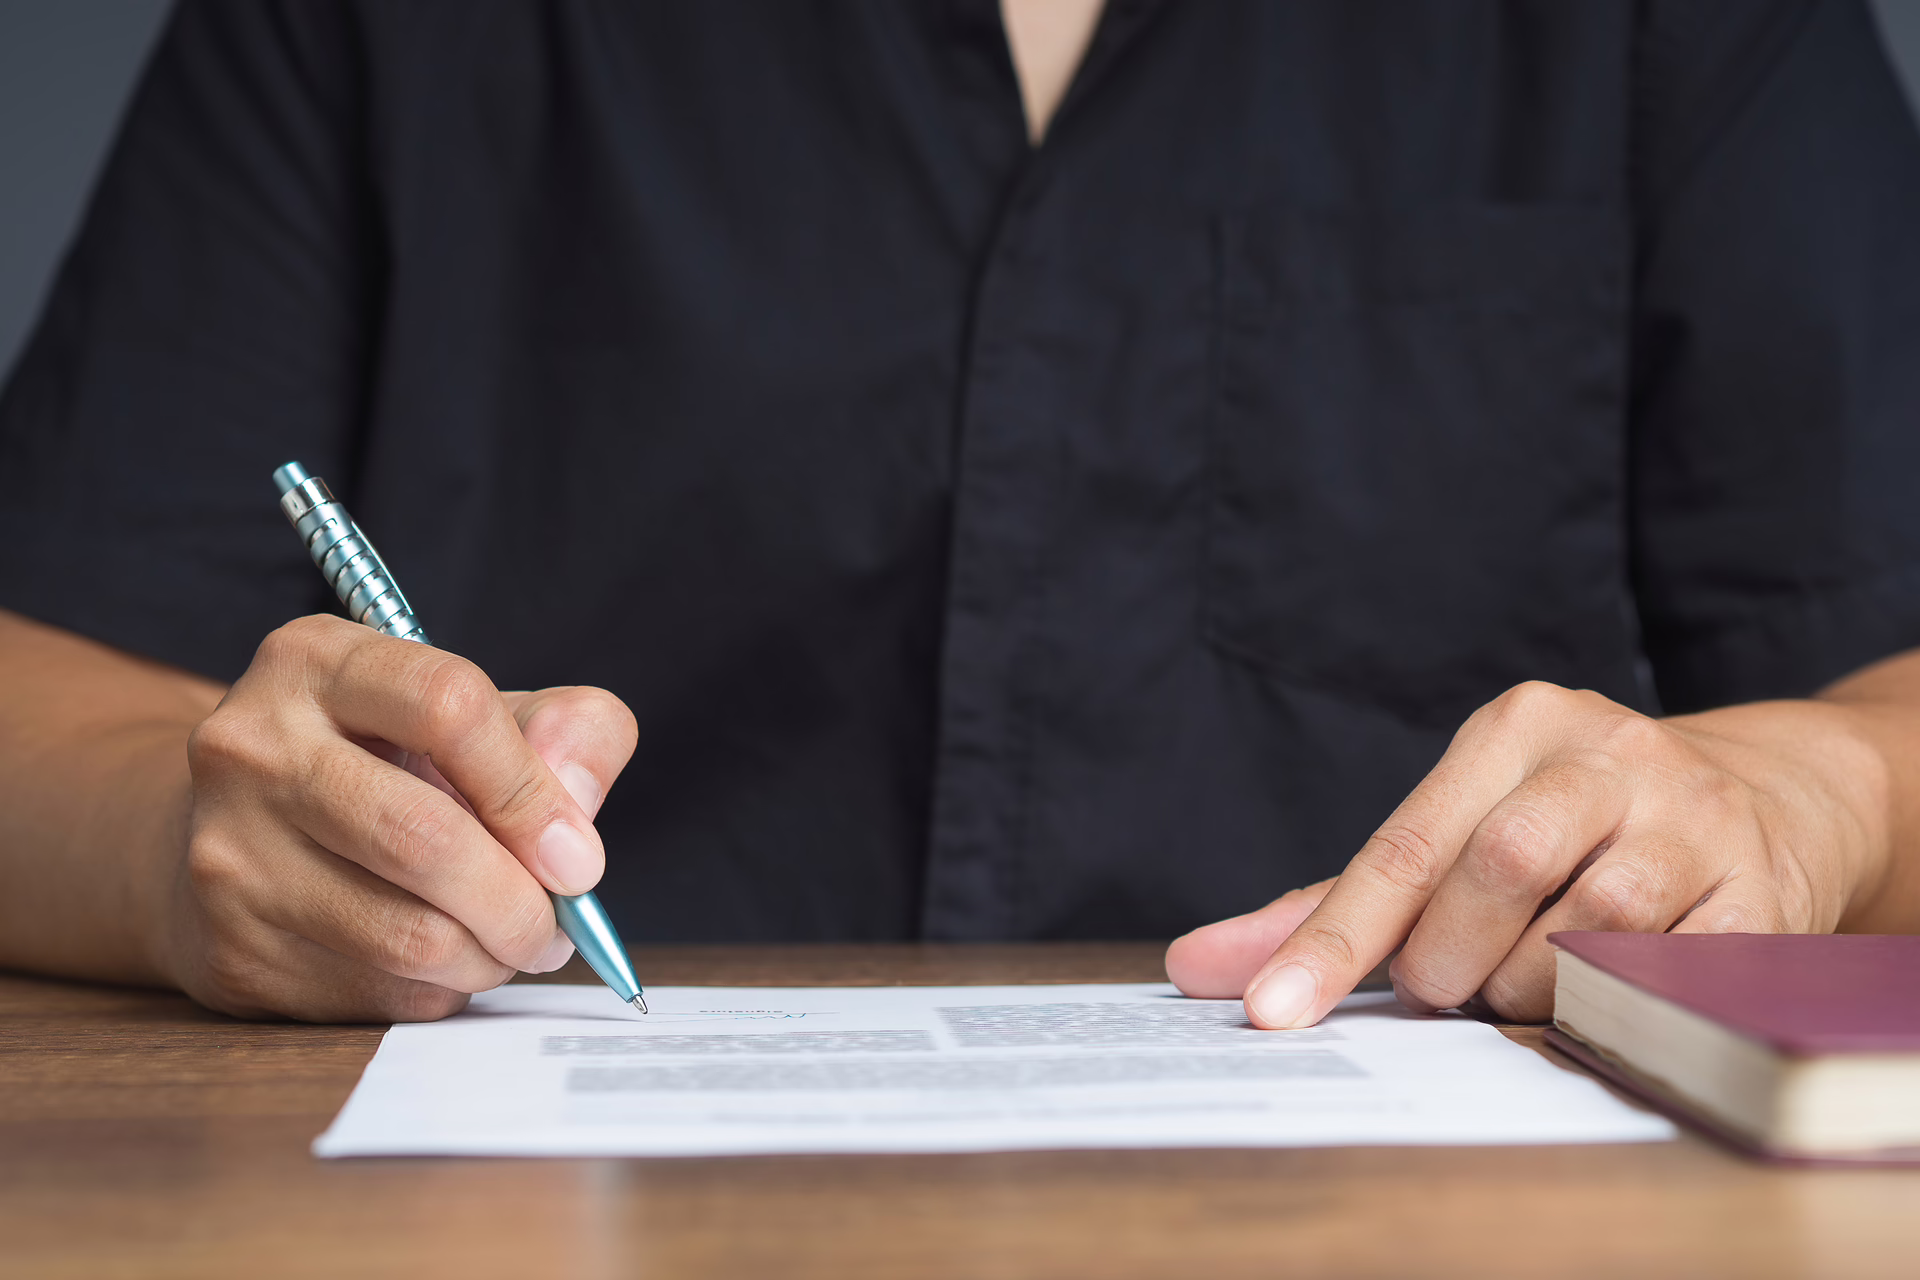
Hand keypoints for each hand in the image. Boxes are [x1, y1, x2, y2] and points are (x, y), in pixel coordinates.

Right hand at [166, 614, 637, 1020]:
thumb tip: (574, 826)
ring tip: (511, 943)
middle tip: (557, 926)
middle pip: (424, 838)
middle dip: (521, 901)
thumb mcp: (480, 715)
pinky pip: (379, 995)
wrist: (245, 834)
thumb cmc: (389, 765)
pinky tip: (443, 962)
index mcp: (319, 662)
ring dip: (490, 957)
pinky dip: (440, 989)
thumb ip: (565, 732)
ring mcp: (230, 853)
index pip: (450, 706)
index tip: (577, 856)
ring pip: (407, 936)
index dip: (531, 791)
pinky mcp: (233, 951)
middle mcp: (253, 747)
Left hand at [1165, 681, 1889, 1025]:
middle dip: (1448, 960)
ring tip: (1525, 980)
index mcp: (1515, 726)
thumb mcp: (1457, 836)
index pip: (1405, 845)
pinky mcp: (1761, 890)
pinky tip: (1600, 989)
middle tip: (1444, 986)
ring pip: (1583, 932)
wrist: (1764, 800)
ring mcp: (1695, 814)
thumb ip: (1336, 905)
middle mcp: (1608, 751)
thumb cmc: (1569, 831)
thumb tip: (1197, 966)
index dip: (1335, 940)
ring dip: (1529, 989)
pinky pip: (1666, 975)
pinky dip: (1611, 1003)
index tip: (1270, 1012)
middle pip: (1496, 871)